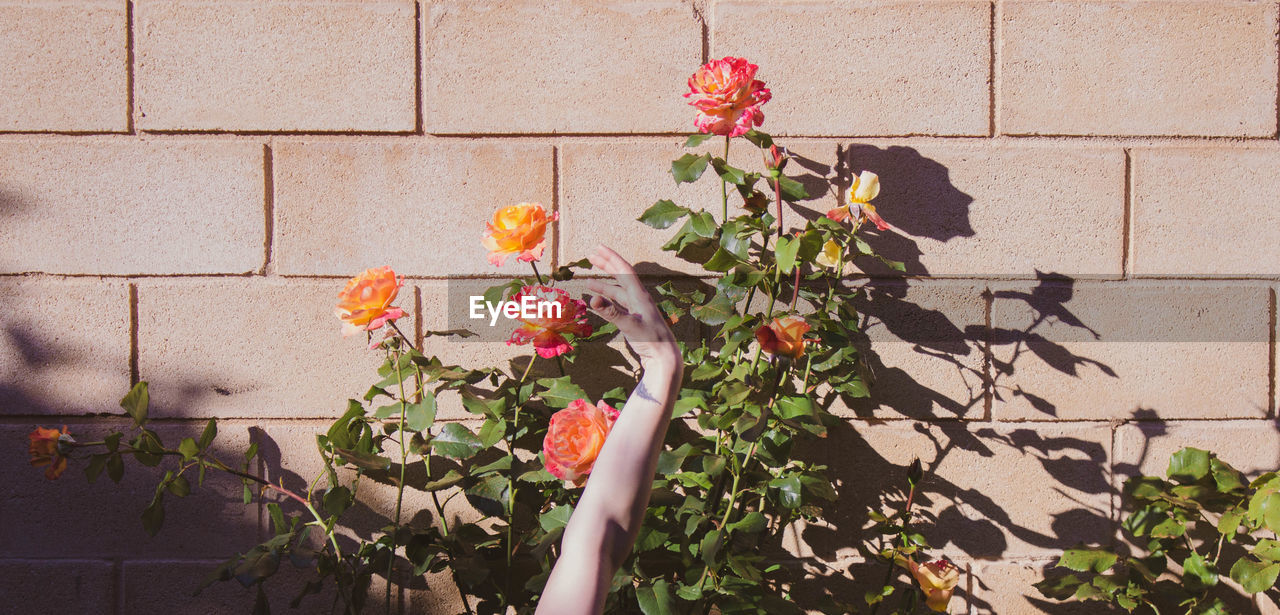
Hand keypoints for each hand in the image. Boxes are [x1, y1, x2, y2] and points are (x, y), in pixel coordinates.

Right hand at [584, 246, 681, 369]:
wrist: (664, 357)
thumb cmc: (650, 340)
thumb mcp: (629, 326)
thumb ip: (611, 312)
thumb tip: (592, 299)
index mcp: (640, 295)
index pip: (624, 270)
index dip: (611, 258)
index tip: (598, 248)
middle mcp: (639, 298)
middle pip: (621, 276)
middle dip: (606, 265)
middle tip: (591, 256)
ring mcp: (637, 308)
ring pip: (618, 291)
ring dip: (603, 285)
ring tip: (588, 282)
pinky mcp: (635, 318)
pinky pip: (619, 304)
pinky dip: (608, 300)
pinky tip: (600, 301)